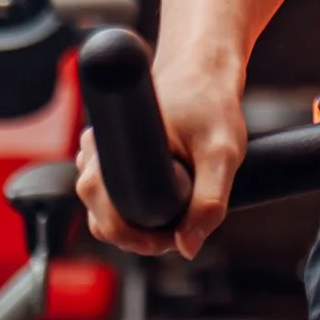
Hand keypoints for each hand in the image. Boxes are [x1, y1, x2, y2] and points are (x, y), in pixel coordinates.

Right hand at [73, 52, 246, 259]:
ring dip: (137, 225)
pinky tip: (168, 204)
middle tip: (180, 230)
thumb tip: (188, 247)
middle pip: (99, 215)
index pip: (99, 203)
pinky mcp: (110, 159)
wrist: (204, 72)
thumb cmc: (211, 105)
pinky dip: (136, 211)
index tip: (164, 238)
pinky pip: (113, 200)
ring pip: (104, 211)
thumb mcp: (222, 154)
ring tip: (178, 214)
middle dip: (136, 235)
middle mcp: (97, 148)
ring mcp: (101, 154)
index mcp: (113, 142)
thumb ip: (210, 201)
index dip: (129, 232)